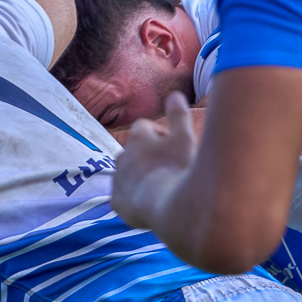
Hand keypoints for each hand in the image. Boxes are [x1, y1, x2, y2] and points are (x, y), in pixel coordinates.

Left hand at [111, 93, 198, 232]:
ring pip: (125, 173)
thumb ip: (179, 115)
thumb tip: (175, 94)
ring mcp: (117, 180)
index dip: (158, 133)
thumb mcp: (185, 137)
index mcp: (138, 137)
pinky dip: (133, 197)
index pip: (144, 126)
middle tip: (167, 166)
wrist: (166, 207)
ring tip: (157, 186)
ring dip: (138, 175)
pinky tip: (148, 204)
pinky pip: (123, 196)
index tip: (172, 143)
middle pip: (133, 150)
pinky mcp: (116, 202)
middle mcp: (122, 155)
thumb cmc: (177, 169)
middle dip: (146, 155)